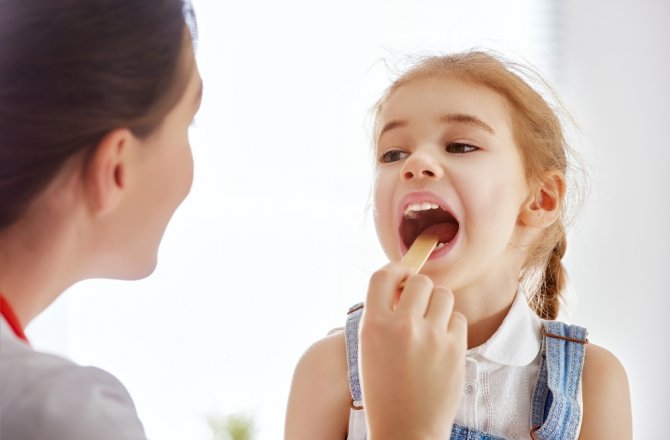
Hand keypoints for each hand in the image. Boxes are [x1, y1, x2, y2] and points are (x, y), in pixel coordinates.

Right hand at [359, 262, 466, 439]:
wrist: (406, 429)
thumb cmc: (384, 390)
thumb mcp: (370, 349)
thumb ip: (382, 315)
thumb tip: (403, 285)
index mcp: (373, 326)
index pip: (383, 275)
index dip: (395, 270)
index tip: (401, 275)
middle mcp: (402, 326)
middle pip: (420, 281)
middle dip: (420, 290)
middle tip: (418, 306)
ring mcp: (431, 337)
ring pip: (443, 295)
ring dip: (438, 305)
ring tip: (431, 325)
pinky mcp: (455, 349)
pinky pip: (458, 318)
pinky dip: (451, 326)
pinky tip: (442, 343)